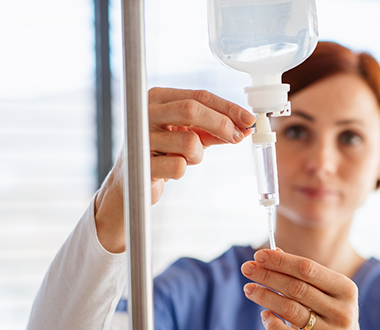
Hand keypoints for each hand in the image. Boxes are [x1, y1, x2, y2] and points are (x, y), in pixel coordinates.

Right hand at [148, 88, 254, 203]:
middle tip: (238, 137)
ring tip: (185, 159)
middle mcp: (145, 112)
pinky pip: (179, 167)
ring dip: (197, 156)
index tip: (248, 119)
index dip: (227, 107)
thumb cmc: (162, 154)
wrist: (131, 182)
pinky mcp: (141, 164)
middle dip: (221, 124)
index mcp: (158, 99)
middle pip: (192, 110)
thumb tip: (243, 128)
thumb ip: (213, 130)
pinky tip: (169, 171)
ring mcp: (141, 137)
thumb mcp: (188, 135)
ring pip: (190, 142)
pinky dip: (182, 171)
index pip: (198, 96)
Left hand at [241, 249, 376, 329]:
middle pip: (296, 288)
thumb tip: (274, 252)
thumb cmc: (327, 317)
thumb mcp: (322, 293)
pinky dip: (273, 325)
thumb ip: (300, 274)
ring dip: (265, 297)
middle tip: (246, 269)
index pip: (308, 269)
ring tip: (249, 289)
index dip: (281, 261)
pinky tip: (263, 315)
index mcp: (345, 289)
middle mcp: (342, 311)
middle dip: (268, 276)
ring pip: (290, 310)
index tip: (258, 255)